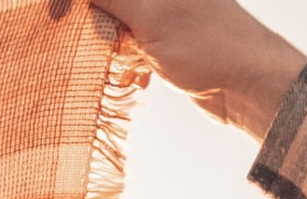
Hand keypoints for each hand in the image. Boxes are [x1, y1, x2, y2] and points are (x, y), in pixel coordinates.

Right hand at [99, 0, 305, 138]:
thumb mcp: (149, 16)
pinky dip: (132, 63)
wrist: (247, 84)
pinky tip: (142, 77)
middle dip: (102, 25)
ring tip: (129, 66)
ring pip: (122, 25)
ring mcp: (167, 14)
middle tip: (110, 48)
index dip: (81, 3)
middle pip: (114, 5)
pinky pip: (137, 46)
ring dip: (116, 49)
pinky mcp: (171, 41)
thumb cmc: (205, 44)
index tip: (59, 18)